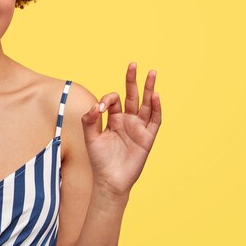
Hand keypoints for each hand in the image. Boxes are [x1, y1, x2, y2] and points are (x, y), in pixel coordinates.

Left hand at [81, 63, 161, 196]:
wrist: (110, 180)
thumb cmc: (99, 159)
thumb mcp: (90, 137)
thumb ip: (90, 120)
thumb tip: (95, 105)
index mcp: (113, 119)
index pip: (114, 100)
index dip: (107, 99)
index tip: (99, 109)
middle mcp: (127, 121)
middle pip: (132, 96)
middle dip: (132, 80)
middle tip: (133, 64)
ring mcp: (139, 128)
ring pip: (146, 104)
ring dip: (149, 89)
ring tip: (151, 73)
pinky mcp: (147, 138)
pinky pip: (154, 121)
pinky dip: (156, 108)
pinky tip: (155, 95)